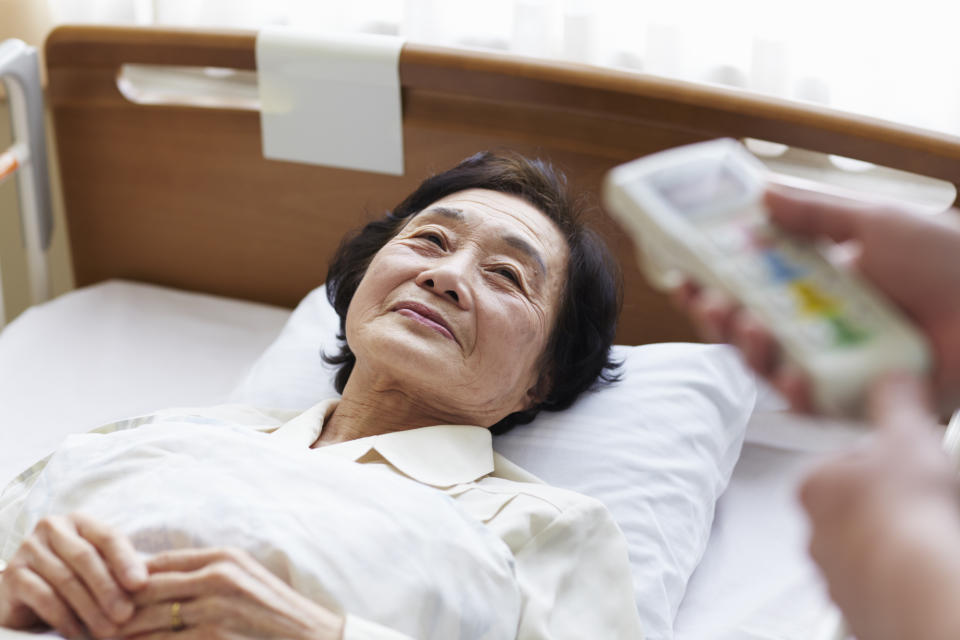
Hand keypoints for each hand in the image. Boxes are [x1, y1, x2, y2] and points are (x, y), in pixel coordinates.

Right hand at [0, 512, 146, 638]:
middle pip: (86, 557)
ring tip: (108, 630)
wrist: (26, 599)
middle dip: (108, 588)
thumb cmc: (75, 580)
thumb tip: (149, 582)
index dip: (126, 560)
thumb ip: (120, 569)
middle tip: (126, 614)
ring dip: (90, 608)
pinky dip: (64, 618)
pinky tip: (79, 634)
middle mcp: (51, 528)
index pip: (107, 536)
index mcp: (79, 521)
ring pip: (65, 579)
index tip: (141, 585)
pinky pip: (43, 597)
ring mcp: (28, 550)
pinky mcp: (11, 576)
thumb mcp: (100, 569)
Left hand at [116, 548, 344, 639]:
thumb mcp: (244, 580)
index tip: (101, 595)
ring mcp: (216, 606)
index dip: (124, 579)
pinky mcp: (215, 635)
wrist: (313, 638)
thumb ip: (204, 574)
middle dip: (113, 607)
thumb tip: (151, 578)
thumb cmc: (275, 614)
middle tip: (88, 623)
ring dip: (119, 633)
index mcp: (222, 557)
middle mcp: (217, 574)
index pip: (156, 561)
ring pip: (146, 619)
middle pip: (144, 587)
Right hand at [672, 184, 959, 411]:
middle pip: (747, 331)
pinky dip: (796, 394)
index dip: (710, 283)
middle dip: (718, 319)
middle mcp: (819, 327)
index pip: (748, 287)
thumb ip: (814, 211)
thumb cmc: (950, 260)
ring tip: (748, 328)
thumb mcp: (874, 221)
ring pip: (769, 370)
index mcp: (818, 285)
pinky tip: (794, 377)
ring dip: (747, 350)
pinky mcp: (857, 401)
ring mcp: (835, 365)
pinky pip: (812, 406)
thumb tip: (761, 193)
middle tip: (708, 301)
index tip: (680, 275)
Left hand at [801, 375, 959, 639]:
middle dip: (885, 503)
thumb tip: (893, 379)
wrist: (913, 576)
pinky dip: (896, 573)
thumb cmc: (901, 508)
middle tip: (923, 498)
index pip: (843, 466)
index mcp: (814, 486)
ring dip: (891, 538)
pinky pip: (876, 583)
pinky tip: (922, 562)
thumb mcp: (905, 435)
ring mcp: (834, 572)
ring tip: (927, 531)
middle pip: (852, 510)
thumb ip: (895, 402)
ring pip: (863, 547)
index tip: (906, 465)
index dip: (880, 462)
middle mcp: (815, 532)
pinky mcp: (856, 605)